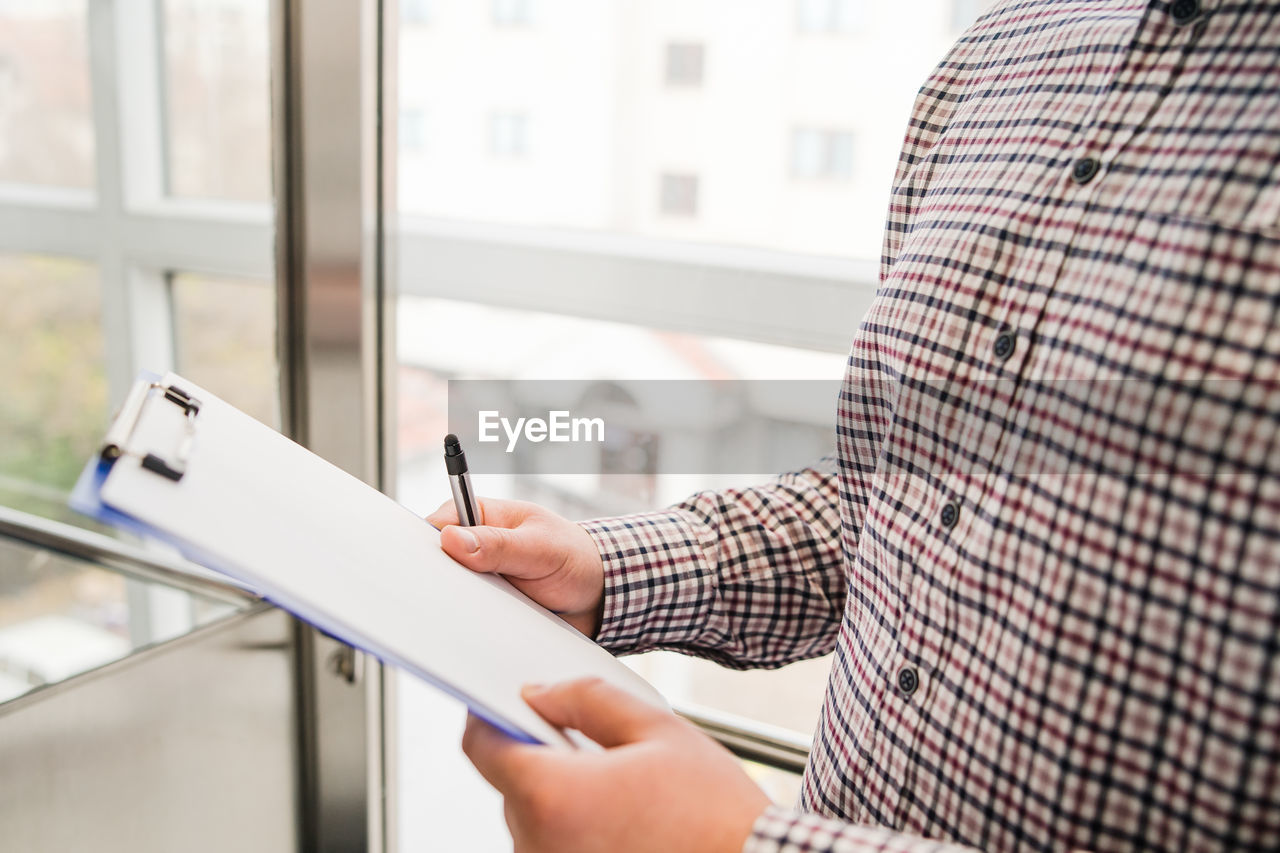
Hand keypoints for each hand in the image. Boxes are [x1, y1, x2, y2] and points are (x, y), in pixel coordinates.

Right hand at [426, 498, 605, 636]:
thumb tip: (451, 540)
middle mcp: (474, 549)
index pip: (438, 527)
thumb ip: (499, 545)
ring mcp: (479, 580)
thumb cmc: (574, 557)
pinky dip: (473, 627)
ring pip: (451, 595)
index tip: (428, 568)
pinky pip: (469, 619)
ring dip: (457, 608)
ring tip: (471, 618)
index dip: (428, 548)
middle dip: (439, 583)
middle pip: (438, 565)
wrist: (599, 594)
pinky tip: (482, 634)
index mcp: (481, 518)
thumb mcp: (540, 547)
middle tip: (449, 598)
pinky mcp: (487, 608)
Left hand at [463, 678, 771, 852]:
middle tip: (592, 742)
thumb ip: (585, 700)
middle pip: (509, 784)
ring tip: (621, 788)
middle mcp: (538, 845)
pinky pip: (553, 848)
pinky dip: (575, 828)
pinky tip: (622, 819)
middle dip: (538, 755)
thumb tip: (538, 694)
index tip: (507, 702)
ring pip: (533, 819)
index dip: (488, 715)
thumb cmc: (713, 812)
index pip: (483, 747)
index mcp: (553, 796)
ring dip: (560, 796)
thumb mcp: (656, 729)